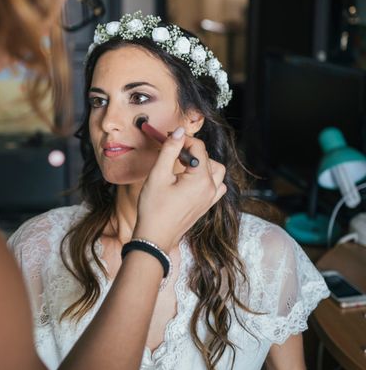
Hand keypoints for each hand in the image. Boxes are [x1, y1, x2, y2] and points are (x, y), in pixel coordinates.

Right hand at [133, 127, 226, 250]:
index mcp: (201, 179)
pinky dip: (207, 178)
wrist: (155, 237)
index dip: (184, 140)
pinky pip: (216, 186)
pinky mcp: (206, 206)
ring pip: (216, 171)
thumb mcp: (158, 175)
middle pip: (208, 158)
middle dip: (191, 151)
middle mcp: (210, 188)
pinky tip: (191, 180)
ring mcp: (210, 199)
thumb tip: (179, 132)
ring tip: (183, 165)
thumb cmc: (154, 208)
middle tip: (172, 153)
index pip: (199, 148)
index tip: (169, 139)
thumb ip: (170, 150)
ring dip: (202, 164)